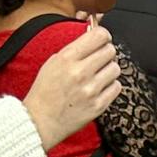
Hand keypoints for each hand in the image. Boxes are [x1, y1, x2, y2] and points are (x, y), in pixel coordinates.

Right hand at [23, 25, 122, 150]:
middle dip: (106, 52)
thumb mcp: (53, 62)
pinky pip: (116, 87)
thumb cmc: (45, 91)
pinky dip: (111, 86)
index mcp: (68, 58)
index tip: (102, 39)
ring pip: (115, 69)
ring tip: (98, 75)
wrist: (41, 120)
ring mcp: (91, 90)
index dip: (103, 35)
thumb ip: (74, 49)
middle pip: (110, 51)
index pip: (99, 35)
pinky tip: (100, 88)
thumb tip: (94, 36)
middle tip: (99, 58)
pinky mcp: (98, 105)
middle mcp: (81, 72)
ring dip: (109, 70)